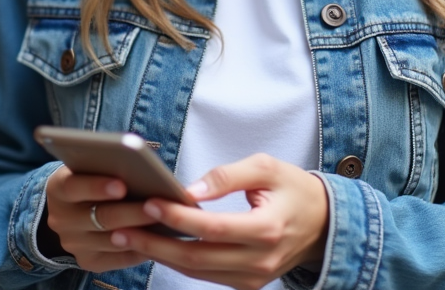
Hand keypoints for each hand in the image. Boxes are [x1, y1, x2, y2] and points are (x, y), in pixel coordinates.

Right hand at [43, 165, 160, 271]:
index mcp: (58, 189)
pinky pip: (118, 259)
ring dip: (140, 232)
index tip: (121, 185)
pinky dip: (139, 248)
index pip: (73, 187)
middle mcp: (61, 220)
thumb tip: (141, 168)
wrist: (71, 211)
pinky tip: (159, 239)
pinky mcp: (88, 261)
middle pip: (99, 217)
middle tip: (154, 206)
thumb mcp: (89, 167)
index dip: (97, 186)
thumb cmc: (91, 180)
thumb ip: (106, 166)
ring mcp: (73, 244)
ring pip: (112, 240)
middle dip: (130, 212)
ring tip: (164, 223)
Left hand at [109, 154, 329, 289]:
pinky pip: (205, 275)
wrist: (323, 224)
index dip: (179, 218)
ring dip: (160, 255)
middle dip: (155, 243)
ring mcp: (253, 277)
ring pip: (196, 271)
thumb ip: (228, 175)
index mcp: (266, 228)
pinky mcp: (246, 283)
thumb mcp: (266, 167)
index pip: (212, 228)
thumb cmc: (293, 189)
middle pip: (197, 257)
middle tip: (121, 227)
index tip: (151, 202)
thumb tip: (190, 188)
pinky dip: (178, 261)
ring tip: (128, 236)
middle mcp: (259, 260)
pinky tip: (156, 245)